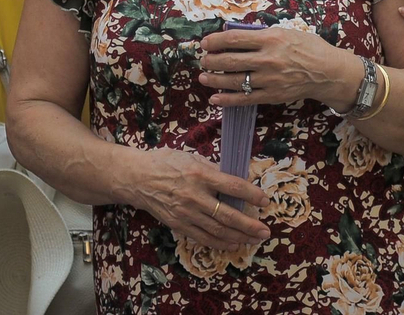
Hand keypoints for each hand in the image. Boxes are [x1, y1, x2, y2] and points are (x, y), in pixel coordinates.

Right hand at [130, 147, 269, 249]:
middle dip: (250, 225)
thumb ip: (214, 169)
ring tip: (254, 240)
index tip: (265, 201)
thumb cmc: (166, 163)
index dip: (251, 195)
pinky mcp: (178, 225)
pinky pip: (203, 238)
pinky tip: (233, 244)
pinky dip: (220, 243)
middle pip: (228, 215)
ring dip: (239, 237)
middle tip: (265, 231)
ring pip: (217, 231)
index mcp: (200, 175)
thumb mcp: (192, 158)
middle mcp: (194, 196)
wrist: (138, 179)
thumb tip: (237, 178)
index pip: (232, 186)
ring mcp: (186, 213)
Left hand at [198, 25, 360, 110]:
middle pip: (231, 60)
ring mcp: (269, 80)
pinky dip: (228, 99)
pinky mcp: (272, 95)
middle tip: (203, 60)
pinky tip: (215, 98)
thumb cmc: (308, 47)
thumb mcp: (286, 32)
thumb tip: (236, 34)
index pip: (235, 39)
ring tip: (204, 77)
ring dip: (215, 80)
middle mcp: (268, 59)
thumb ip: (262, 34)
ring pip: (235, 81)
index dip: (216, 41)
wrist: (328, 72)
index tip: (205, 43)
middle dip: (212, 61)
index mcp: (271, 39)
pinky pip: (245, 99)